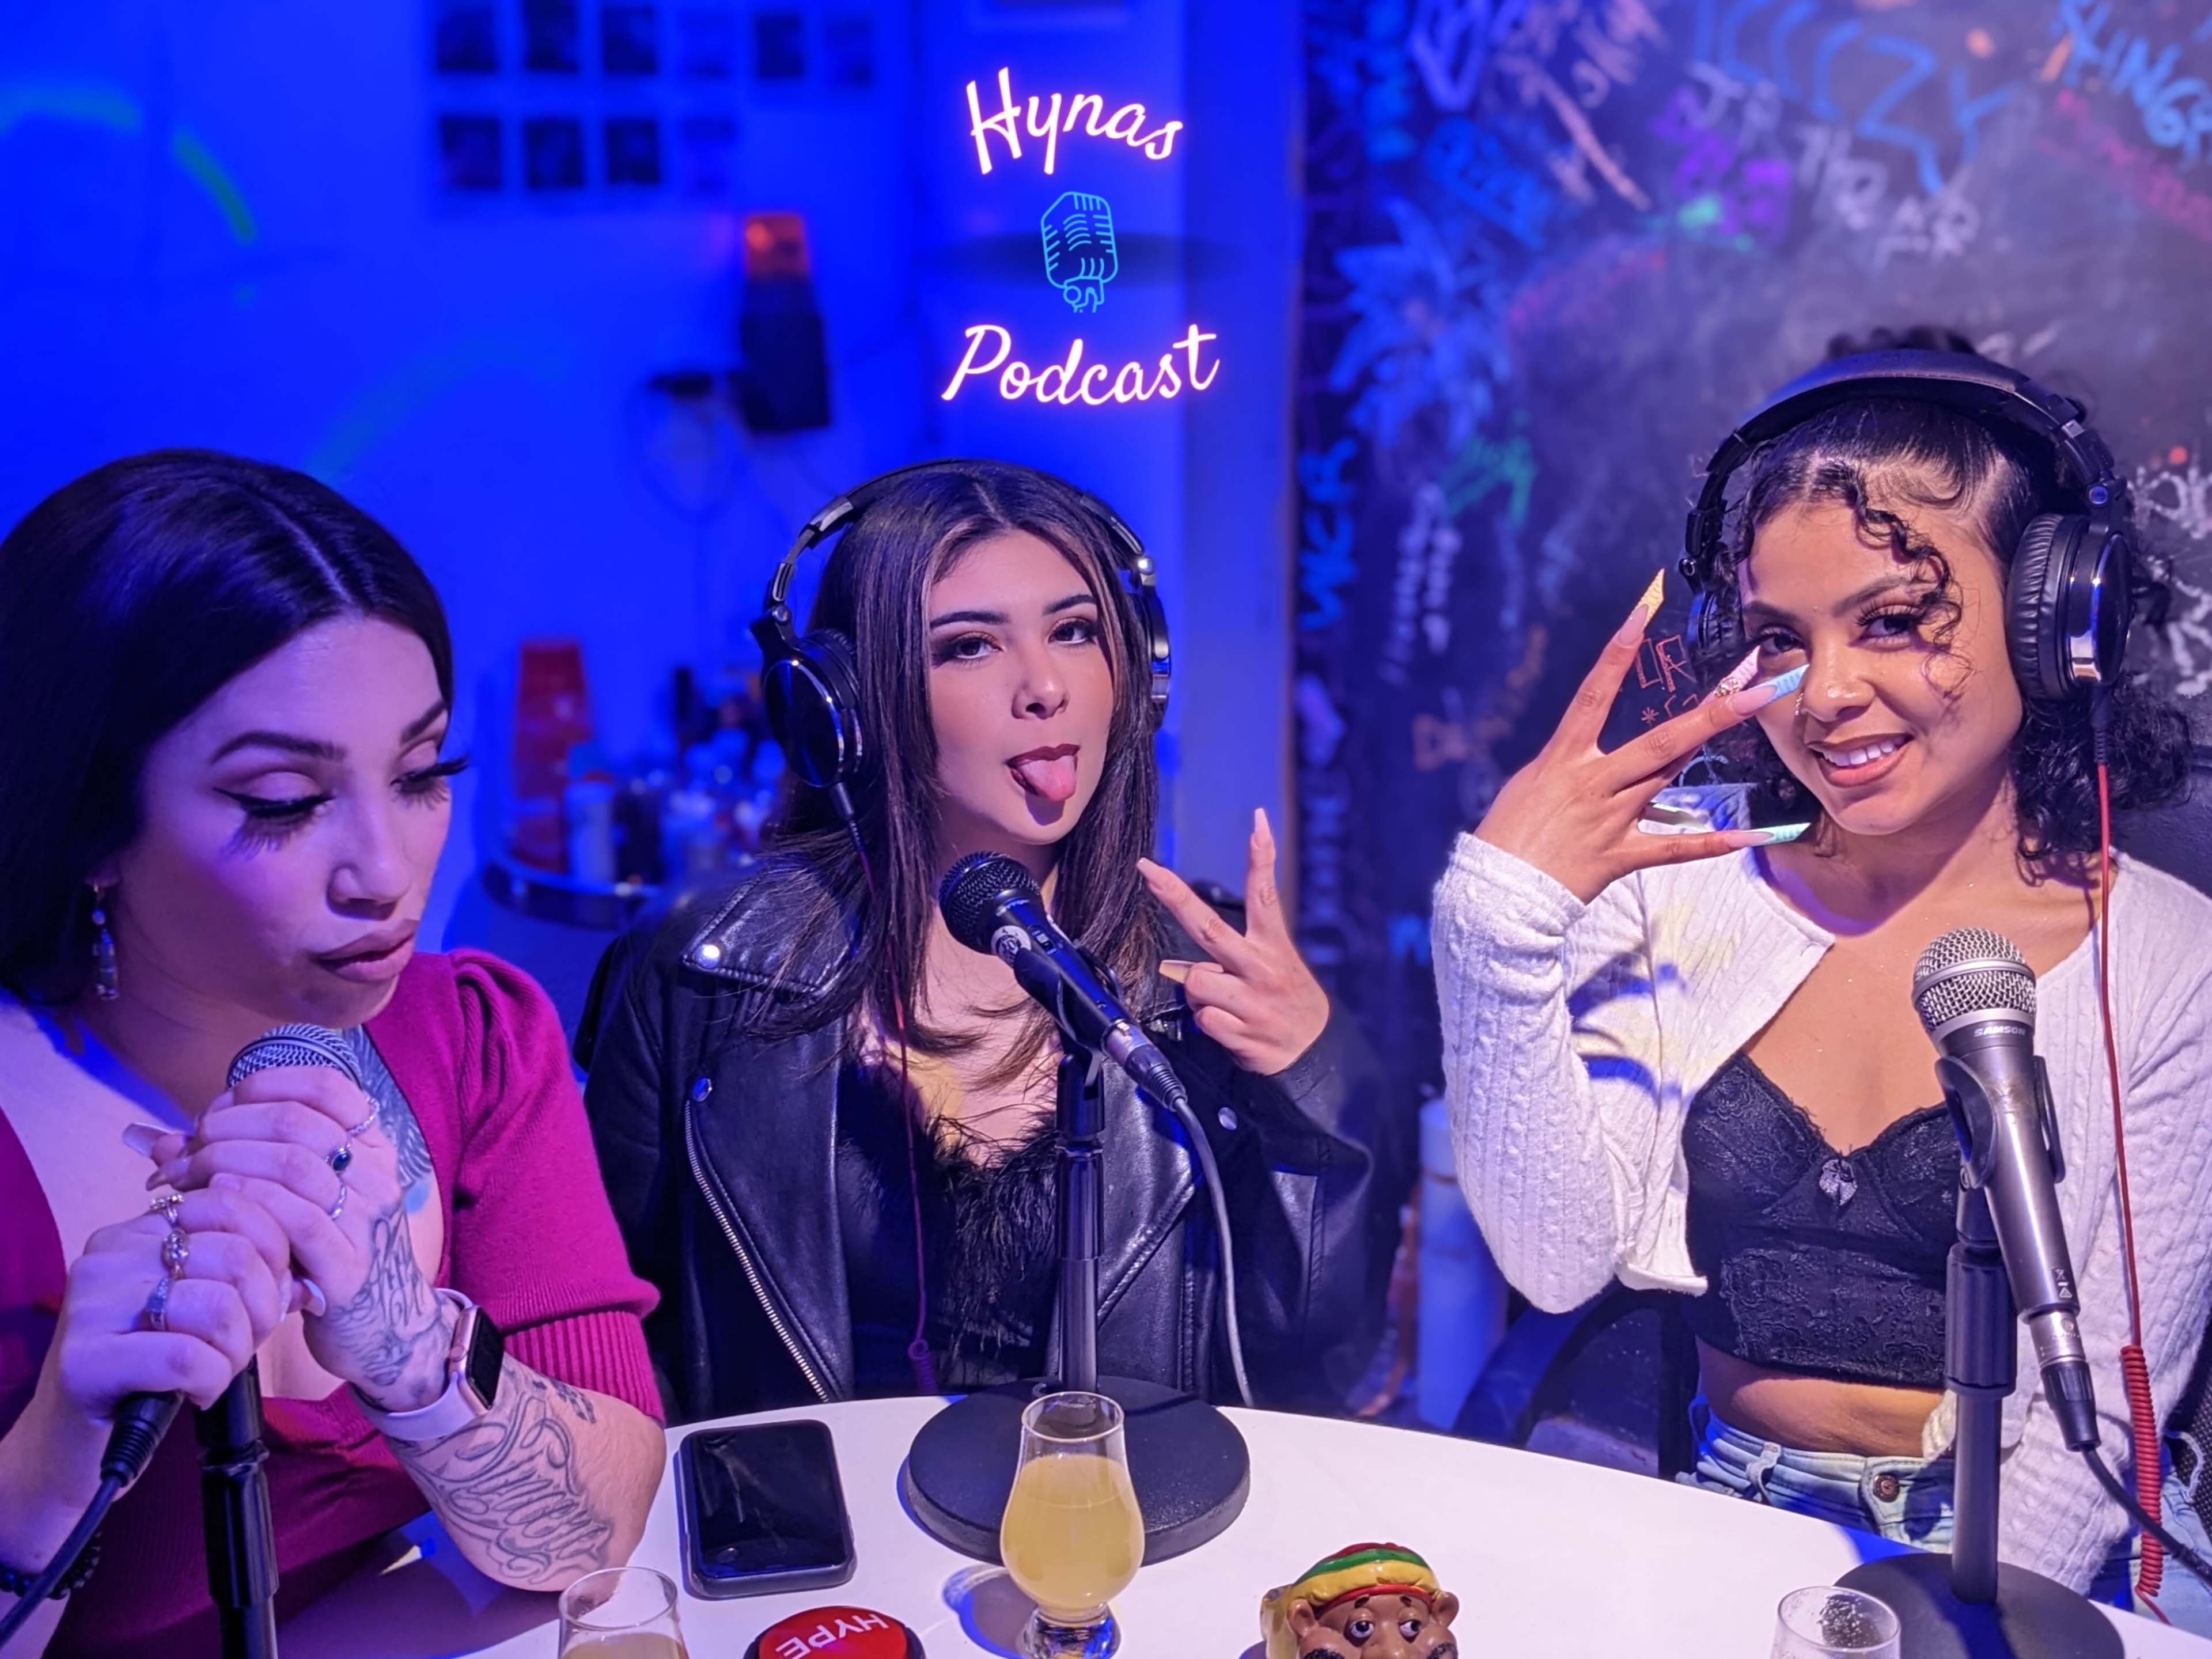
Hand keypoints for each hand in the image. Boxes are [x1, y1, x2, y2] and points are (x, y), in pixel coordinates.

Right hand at [12, 1188, 294, 1509]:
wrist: (80, 1442)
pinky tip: (196, 1393)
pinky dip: (211, 1381)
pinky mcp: (85, 1360)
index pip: (230, 1204)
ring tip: (217, 1370)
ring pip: (218, 1306)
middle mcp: (108, 1255)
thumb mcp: (200, 1308)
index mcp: (137, 1231)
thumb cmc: (153, 1369)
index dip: (273, 1251)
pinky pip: (188, 1358)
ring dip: (238, 1350)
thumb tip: (304, 1279)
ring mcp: (90, 1305)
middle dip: (263, 1308)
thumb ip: (246, 1278)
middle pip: (235, 1256)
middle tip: (245, 1344)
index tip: (272, 1294)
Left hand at [144, 1067, 452, 1412]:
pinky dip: (249, 1204)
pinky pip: (298, 1222)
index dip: (264, 1085)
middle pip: (297, 1121)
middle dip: (228, 1127)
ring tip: (187, 1179)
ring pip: (294, 1164)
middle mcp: (376, 1176)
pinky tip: (216, 1204)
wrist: (387, 1330)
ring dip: (226, 1162)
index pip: (325, 1087)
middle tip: (187, 1151)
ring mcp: (368, 1220)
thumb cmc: (328, 1258)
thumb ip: (241, 1164)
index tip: (220, 1108)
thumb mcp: (299, 1201)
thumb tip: (162, 1141)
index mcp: (371, 1148)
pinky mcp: (350, 1269)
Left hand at [1138, 808, 1330, 1076]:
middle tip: (1147, 870)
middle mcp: (1262, 967)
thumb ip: (1229, 959)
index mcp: (1273, 945)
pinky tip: (1231, 1028)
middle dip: (1175, 896)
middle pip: (1209, 927)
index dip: (1261, 856)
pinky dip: (1208, 1023)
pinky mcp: (1243, 1033)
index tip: (1257, 820)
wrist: (1315, 1051)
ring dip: (1199, 994)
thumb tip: (1173, 968)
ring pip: (1196, 981)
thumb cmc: (1282, 1000)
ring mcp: (1253, 1000)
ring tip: (1224, 1004)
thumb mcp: (1274, 966)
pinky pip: (1202, 1019)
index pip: (1265, 894)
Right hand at [1474, 580, 1803, 903]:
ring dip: (1711, 745)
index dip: (1617, 652)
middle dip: (1710, 708)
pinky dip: (1715, 842)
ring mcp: (1611, 817)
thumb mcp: (1530, 783)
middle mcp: (1594, 781)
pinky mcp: (1621, 854)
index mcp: (1564, 758)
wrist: (1496, 892)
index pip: (1594, 693)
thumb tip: (1591, 751)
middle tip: (1753, 680)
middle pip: (1660, 740)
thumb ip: (1568, 764)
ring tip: (1754, 714)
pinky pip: (1675, 847)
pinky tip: (1754, 835)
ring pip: (1669, 776)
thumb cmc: (1506, 833)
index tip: (1643, 611)